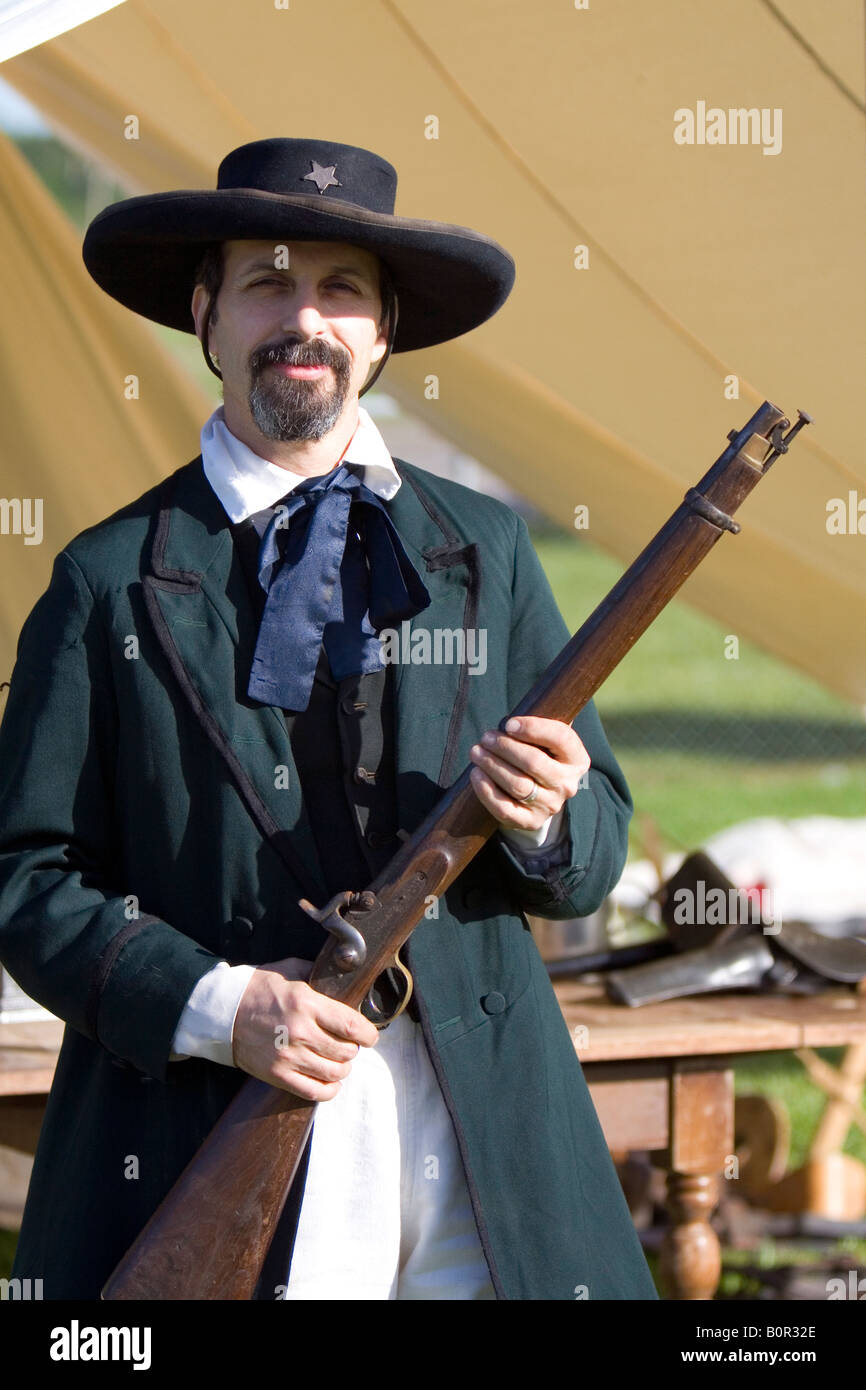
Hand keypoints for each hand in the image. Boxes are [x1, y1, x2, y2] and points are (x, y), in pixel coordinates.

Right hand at [232, 956, 379, 1100]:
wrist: (223, 1013)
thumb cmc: (258, 989)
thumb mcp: (289, 971)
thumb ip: (318, 976)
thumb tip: (346, 978)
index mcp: (306, 1003)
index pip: (351, 1026)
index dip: (368, 1034)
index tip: (370, 1035)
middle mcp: (300, 1032)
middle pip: (346, 1052)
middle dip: (353, 1049)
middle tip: (348, 1043)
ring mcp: (288, 1057)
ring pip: (335, 1073)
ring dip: (342, 1068)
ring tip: (337, 1060)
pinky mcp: (278, 1075)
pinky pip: (315, 1092)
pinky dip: (329, 1089)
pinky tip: (329, 1080)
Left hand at [468, 715, 589, 831]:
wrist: (537, 798)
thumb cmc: (538, 757)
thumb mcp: (546, 740)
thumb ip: (538, 725)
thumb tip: (514, 717)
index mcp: (576, 759)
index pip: (561, 738)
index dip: (533, 728)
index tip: (508, 723)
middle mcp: (567, 784)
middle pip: (534, 762)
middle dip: (505, 746)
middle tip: (486, 737)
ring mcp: (550, 805)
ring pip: (518, 785)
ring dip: (492, 765)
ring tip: (476, 751)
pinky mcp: (530, 821)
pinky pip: (505, 809)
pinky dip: (487, 791)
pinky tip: (476, 774)